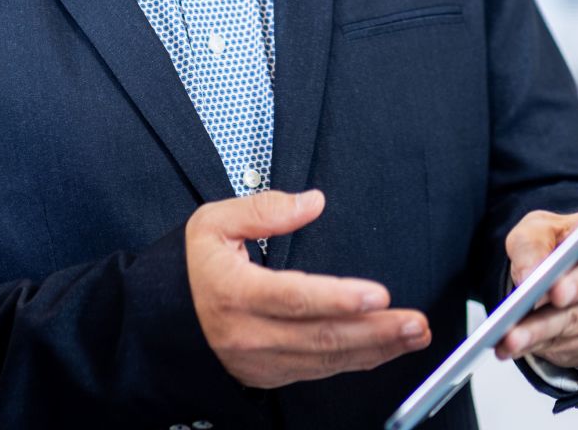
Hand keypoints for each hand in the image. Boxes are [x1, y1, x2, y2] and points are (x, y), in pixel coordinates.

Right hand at [185, 189, 430, 387]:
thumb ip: (263, 208)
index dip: (340, 298)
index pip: (295, 298)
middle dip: (376, 331)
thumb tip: (312, 202)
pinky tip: (382, 348)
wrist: (163, 318)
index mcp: (234, 292)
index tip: (378, 294)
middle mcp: (250, 334)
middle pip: (322, 337)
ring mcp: (261, 361)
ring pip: (327, 360)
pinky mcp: (271, 375)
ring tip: (412, 334)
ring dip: (376, 349)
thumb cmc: (191, 267)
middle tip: (415, 322)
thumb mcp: (213, 222)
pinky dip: (356, 361)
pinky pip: (320, 371)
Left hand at [496, 209, 577, 368]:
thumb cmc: (553, 244)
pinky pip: (570, 342)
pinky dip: (539, 343)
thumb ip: (530, 245)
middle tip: (553, 291)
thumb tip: (529, 275)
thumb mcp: (535, 231)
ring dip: (545, 327)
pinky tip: (515, 343)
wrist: (552, 277)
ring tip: (512, 333)